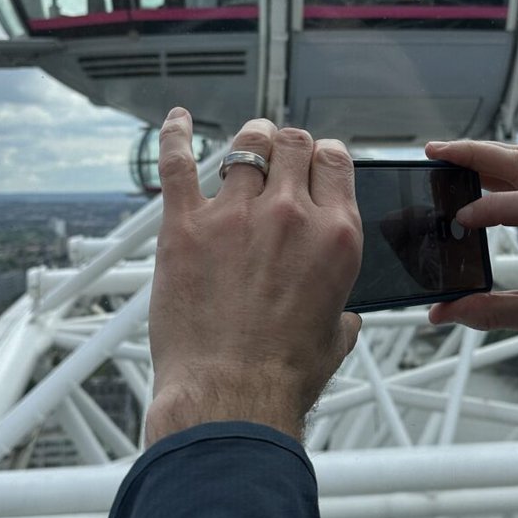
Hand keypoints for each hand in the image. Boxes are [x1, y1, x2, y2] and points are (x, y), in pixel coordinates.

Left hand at [145, 110, 362, 444]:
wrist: (232, 396)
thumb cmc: (282, 376)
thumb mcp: (336, 338)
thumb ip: (342, 311)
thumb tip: (342, 314)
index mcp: (335, 236)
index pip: (336, 162)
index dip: (325, 156)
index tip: (317, 161)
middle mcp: (289, 214)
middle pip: (293, 144)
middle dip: (289, 145)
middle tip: (281, 154)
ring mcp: (236, 215)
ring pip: (246, 146)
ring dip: (248, 141)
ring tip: (245, 144)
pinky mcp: (186, 226)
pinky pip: (177, 162)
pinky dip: (175, 135)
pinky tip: (176, 121)